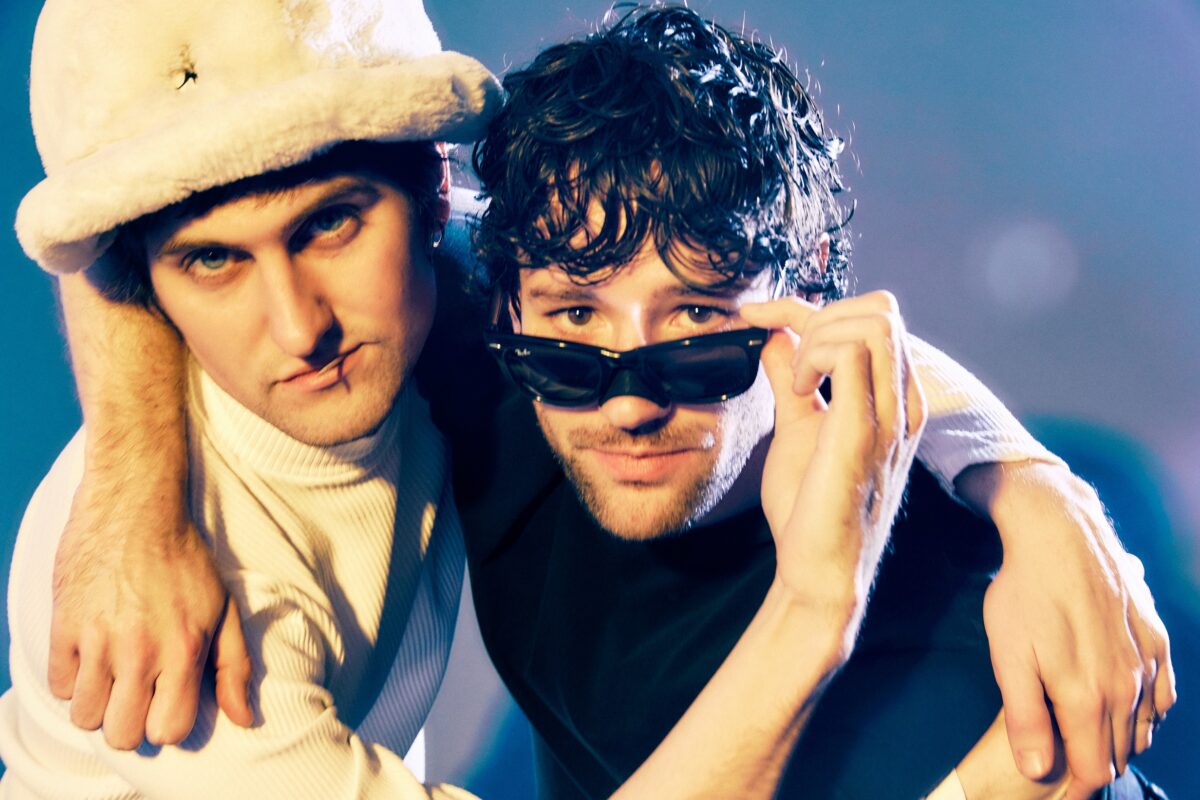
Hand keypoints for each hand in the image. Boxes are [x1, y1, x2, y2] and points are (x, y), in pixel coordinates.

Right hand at [49, 473, 253, 748]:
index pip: (170, 730)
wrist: (134, 507)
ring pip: (85, 717)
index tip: (168, 704)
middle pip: (123, 734)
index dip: (169, 724)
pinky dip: (73, 681)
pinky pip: (59, 686)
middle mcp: (140, 650)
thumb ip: (234, 666)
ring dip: (99, 705)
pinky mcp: (63, 626)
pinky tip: (92, 657)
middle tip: (137, 696)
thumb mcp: (224, 607)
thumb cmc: (185, 559)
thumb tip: (243, 717)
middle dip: (132, 723)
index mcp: (184, 647)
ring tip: (114, 677)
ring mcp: (97, 639)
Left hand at [741, 291, 926, 635]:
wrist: (817, 571)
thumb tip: (772, 335)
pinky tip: (797, 391)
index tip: (756, 316)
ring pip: (874, 322)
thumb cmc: (810, 507)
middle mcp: (905, 402)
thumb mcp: (797, 427)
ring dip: (818, 333)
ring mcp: (891, 415)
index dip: (806, 306)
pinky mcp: (865, 432)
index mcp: (895, 399)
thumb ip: (790, 380)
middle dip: (819, 313)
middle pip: (881, 310)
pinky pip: (850, 355)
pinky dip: (812, 356)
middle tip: (781, 355)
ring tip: (794, 381)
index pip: (870, 319)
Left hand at [958, 461, 1174, 798]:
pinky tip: (1118, 704)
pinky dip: (1144, 711)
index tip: (1053, 787)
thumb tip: (1037, 772)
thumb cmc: (1024, 595)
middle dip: (1092, 764)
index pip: (1093, 769)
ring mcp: (1148, 664)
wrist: (1059, 536)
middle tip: (1062, 758)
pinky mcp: (1156, 642)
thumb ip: (1025, 720)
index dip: (1072, 786)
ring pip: (1143, 727)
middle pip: (1118, 752)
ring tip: (1082, 732)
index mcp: (1088, 698)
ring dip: (1118, 739)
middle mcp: (1127, 687)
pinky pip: (1162, 697)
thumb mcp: (1008, 658)